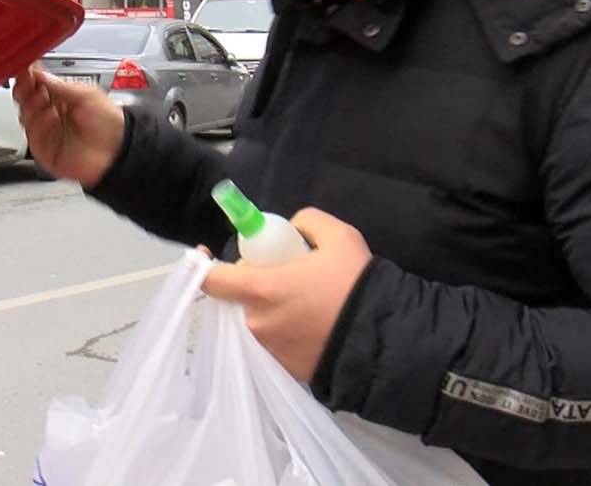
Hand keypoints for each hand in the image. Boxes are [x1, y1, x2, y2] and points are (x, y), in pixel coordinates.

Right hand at [12, 64, 125, 187]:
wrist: (118, 149)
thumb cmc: (108, 122)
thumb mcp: (85, 94)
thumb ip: (59, 85)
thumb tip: (37, 73)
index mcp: (59, 97)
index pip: (35, 83)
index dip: (28, 75)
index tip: (24, 67)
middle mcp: (49, 113)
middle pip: (24, 99)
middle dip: (25, 88)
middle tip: (28, 82)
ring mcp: (46, 131)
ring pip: (25, 115)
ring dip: (31, 104)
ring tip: (43, 97)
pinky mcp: (44, 149)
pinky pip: (32, 135)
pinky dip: (39, 123)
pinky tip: (50, 116)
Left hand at [202, 208, 372, 380]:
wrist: (385, 341)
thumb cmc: (355, 286)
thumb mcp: (339, 236)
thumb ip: (307, 222)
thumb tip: (293, 227)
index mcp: (261, 289)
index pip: (212, 280)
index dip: (205, 266)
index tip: (209, 256)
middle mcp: (256, 322)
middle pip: (237, 296)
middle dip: (254, 282)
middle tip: (286, 274)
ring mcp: (268, 349)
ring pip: (255, 318)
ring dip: (269, 307)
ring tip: (306, 301)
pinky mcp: (283, 368)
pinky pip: (272, 340)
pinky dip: (283, 329)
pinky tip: (311, 322)